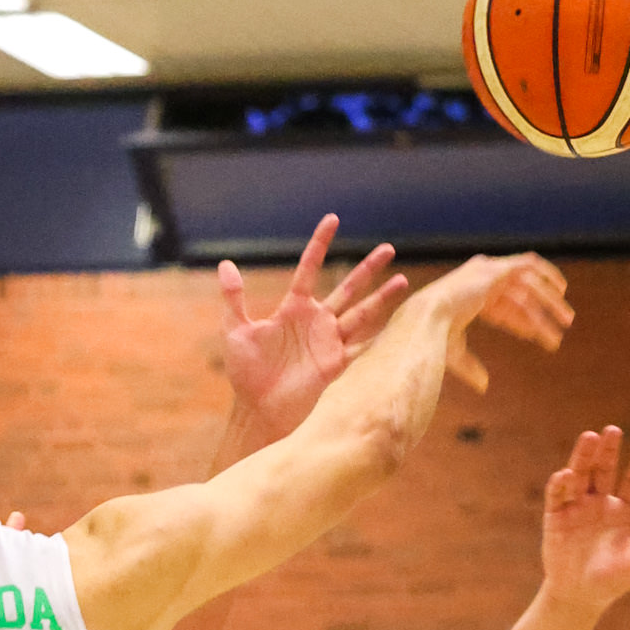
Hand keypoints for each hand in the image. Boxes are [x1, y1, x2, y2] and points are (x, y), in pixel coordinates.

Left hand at [213, 216, 409, 442]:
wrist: (260, 410)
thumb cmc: (247, 373)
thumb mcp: (236, 331)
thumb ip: (234, 298)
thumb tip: (225, 264)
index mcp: (295, 308)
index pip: (310, 268)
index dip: (320, 244)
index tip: (333, 219)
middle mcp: (318, 321)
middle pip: (348, 288)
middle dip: (368, 268)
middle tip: (389, 247)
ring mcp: (331, 342)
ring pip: (364, 313)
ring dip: (383, 298)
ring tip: (404, 279)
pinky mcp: (340, 365)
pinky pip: (365, 348)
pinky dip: (383, 338)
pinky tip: (402, 327)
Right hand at [428, 250, 571, 392]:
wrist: (426, 320)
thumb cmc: (432, 339)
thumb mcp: (455, 354)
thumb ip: (470, 365)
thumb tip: (485, 386)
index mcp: (462, 296)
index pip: (498, 304)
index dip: (518, 320)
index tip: (533, 335)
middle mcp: (475, 279)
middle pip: (515, 292)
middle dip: (540, 306)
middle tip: (563, 323)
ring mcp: (485, 271)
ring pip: (526, 282)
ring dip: (549, 299)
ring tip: (567, 319)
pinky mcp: (495, 268)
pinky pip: (527, 269)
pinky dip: (546, 274)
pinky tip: (561, 290)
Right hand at [540, 424, 629, 615]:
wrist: (578, 597)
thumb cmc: (611, 581)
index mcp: (625, 512)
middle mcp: (602, 504)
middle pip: (606, 471)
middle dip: (609, 451)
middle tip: (613, 430)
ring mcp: (578, 508)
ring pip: (581, 475)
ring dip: (584, 456)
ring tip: (590, 437)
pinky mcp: (556, 517)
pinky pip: (558, 496)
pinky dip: (560, 484)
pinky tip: (565, 473)